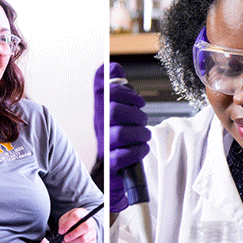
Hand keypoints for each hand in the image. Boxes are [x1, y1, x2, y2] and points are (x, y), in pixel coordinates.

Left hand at [58, 208, 97, 242]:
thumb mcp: (65, 218)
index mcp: (82, 213)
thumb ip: (63, 223)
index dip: (67, 224)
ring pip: (84, 239)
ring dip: (73, 242)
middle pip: (85, 227)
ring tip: (67, 242)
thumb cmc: (72, 222)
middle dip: (73, 234)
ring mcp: (93, 232)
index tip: (61, 231)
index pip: (76, 216)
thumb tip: (62, 231)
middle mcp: (90, 222)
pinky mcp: (93, 242)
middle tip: (65, 238)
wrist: (79, 226)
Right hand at [109, 62, 150, 212]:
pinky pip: (125, 154)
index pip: (101, 90)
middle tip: (142, 118)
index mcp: (101, 112)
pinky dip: (139, 150)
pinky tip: (140, 149)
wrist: (111, 174)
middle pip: (114, 110)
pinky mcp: (111, 164)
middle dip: (135, 112)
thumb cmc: (116, 142)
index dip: (119, 88)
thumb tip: (113, 67)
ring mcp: (104, 146)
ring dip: (140, 133)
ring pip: (122, 133)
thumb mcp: (116, 114)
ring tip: (142, 136)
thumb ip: (115, 91)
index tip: (134, 97)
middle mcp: (99, 127)